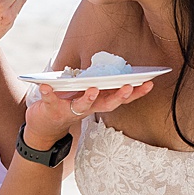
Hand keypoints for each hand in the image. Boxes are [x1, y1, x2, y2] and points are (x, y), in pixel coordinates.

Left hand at [22, 76, 153, 147]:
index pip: (120, 98)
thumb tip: (115, 67)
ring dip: (88, 98)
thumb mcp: (87, 96)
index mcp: (98, 102)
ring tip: (92, 88)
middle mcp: (87, 109)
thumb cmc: (69, 105)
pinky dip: (48, 93)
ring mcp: (70, 110)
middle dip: (118, 96)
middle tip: (127, 86)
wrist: (44, 127)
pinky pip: (50, 100)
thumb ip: (99, 86)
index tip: (149, 83)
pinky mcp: (51, 108)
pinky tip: (45, 86)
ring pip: (82, 105)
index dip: (136, 92)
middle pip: (107, 104)